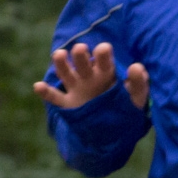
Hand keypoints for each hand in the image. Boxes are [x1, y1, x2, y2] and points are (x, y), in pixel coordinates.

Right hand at [33, 42, 148, 109]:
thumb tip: (137, 67)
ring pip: (66, 74)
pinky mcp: (69, 105)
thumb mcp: (137, 96)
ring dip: (61, 64)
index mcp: (106, 72)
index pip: (104, 59)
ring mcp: (77, 90)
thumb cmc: (128, 105)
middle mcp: (89, 77)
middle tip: (80, 49)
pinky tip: (38, 86)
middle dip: (80, 55)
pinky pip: (56, 98)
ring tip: (59, 55)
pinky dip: (46, 93)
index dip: (102, 53)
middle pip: (82, 62)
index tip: (103, 49)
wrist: (116, 128)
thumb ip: (139, 83)